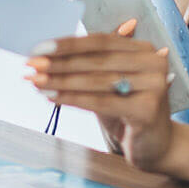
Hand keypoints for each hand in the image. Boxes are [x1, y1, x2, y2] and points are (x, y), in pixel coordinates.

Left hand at [24, 19, 177, 169]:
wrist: (157, 146)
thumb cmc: (128, 111)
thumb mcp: (112, 82)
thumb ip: (91, 62)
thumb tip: (51, 48)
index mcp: (145, 50)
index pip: (101, 41)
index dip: (68, 44)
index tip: (39, 48)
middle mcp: (154, 63)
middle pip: (97, 60)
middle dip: (59, 63)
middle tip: (31, 65)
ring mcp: (154, 86)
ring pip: (96, 81)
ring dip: (61, 81)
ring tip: (36, 82)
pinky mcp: (147, 110)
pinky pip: (101, 102)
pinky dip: (73, 99)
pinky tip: (52, 98)